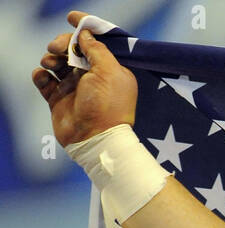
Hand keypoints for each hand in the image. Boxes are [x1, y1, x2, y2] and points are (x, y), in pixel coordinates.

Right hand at [31, 10, 136, 146]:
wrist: (95, 139)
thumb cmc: (107, 105)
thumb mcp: (109, 72)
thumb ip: (97, 49)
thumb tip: (85, 34)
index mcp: (110, 70)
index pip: (96, 44)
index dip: (84, 30)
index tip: (71, 17)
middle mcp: (92, 78)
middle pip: (72, 51)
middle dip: (62, 44)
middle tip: (56, 47)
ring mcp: (74, 89)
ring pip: (57, 64)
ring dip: (50, 58)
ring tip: (50, 63)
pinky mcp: (59, 100)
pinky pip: (45, 81)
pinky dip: (40, 75)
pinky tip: (41, 75)